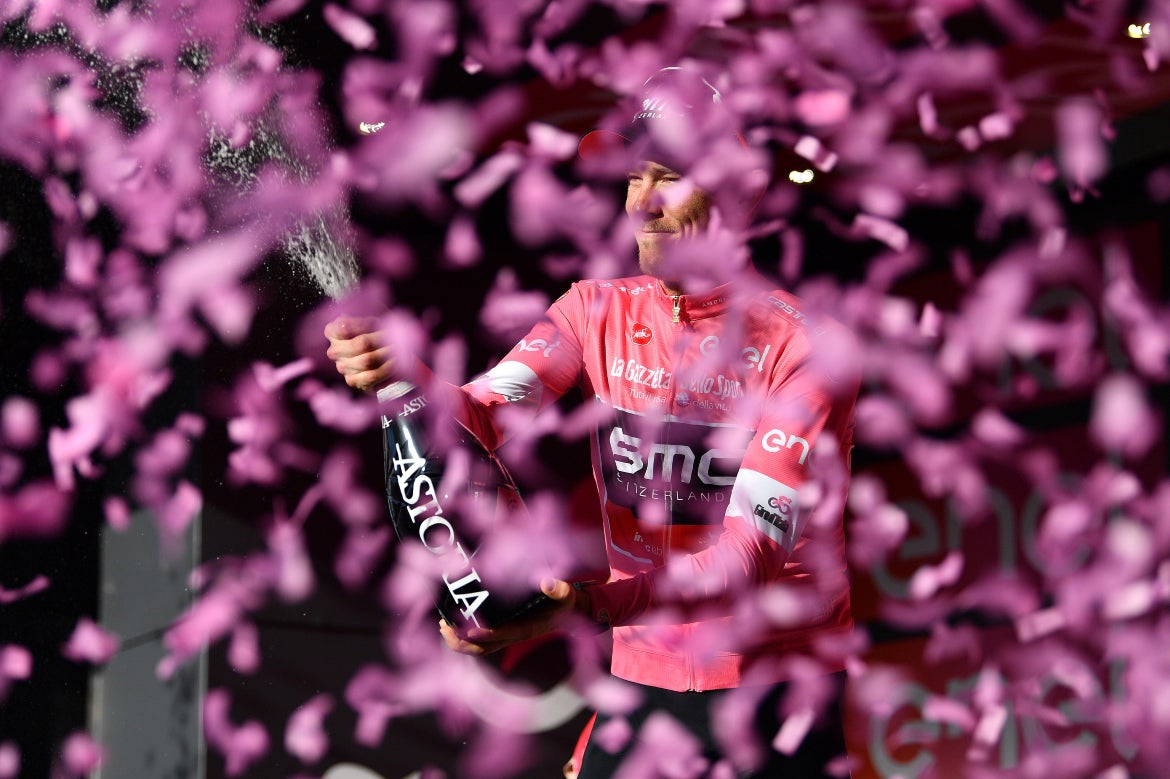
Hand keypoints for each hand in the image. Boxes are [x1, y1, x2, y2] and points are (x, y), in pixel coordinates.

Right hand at [324, 315, 393, 392]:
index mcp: (333, 331)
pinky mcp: (352, 380)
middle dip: (383, 339)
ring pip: (367, 360)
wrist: (384, 350)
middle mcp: (334, 350)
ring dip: (388, 354)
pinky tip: (396, 362)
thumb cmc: (377, 328)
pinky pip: (371, 376)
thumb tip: (379, 320)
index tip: (380, 321)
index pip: (345, 327)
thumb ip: (370, 312)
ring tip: (401, 348)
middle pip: (361, 344)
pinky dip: (387, 369)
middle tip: (398, 336)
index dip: (365, 324)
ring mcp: (341, 367)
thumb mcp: (372, 314)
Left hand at [439, 579, 589, 655]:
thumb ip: (557, 587)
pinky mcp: (503, 631)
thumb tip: (545, 581)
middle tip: (444, 626)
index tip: (469, 631)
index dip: (487, 635)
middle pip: (485, 648)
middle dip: (462, 642)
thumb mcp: (565, 592)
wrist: (569, 611)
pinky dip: (463, 637)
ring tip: (443, 626)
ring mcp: (508, 636)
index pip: (505, 634)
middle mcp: (515, 635)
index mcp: (528, 627)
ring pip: (479, 648)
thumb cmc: (565, 600)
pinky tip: (452, 624)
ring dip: (459, 642)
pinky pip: (480, 642)